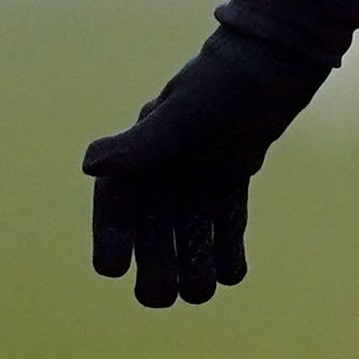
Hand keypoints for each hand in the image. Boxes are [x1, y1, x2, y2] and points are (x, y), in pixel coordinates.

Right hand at [83, 31, 325, 307]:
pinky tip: (233, 269)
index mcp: (136, 166)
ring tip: (207, 285)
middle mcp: (160, 180)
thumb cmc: (217, 89)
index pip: (113, 220)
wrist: (269, 68)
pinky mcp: (226, 185)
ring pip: (189, 248)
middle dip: (160, 273)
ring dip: (196, 271)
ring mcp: (194, 185)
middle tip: (176, 290)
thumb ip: (138, 148)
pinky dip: (228, 254)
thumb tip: (90, 165)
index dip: (112, 246)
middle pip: (151, 247)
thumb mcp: (179, 121)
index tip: (116, 268)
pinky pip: (223, 233)